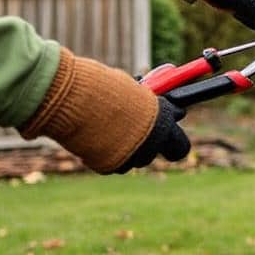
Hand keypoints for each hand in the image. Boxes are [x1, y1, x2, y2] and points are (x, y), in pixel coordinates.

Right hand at [19, 48, 191, 172]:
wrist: (74, 99)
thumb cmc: (104, 88)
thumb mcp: (134, 91)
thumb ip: (149, 105)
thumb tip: (160, 107)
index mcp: (162, 124)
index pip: (181, 146)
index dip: (174, 137)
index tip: (169, 127)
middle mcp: (150, 145)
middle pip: (159, 153)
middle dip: (152, 142)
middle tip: (140, 129)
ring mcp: (130, 158)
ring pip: (136, 158)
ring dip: (129, 146)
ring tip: (112, 126)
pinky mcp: (109, 166)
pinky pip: (114, 162)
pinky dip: (108, 152)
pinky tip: (98, 135)